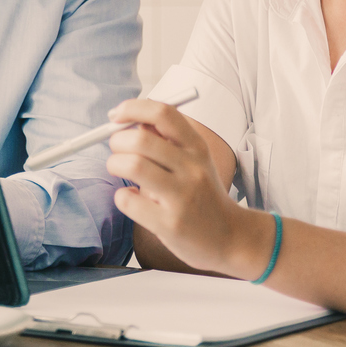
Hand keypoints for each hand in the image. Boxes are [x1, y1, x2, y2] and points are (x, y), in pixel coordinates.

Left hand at [105, 100, 267, 278]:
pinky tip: (131, 198)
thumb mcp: (194, 161)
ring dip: (114, 164)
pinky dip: (121, 196)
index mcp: (197, 148)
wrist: (231, 238)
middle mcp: (192, 168)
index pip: (163, 113)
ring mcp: (182, 197)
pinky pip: (128, 200)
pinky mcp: (169, 224)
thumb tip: (131, 121)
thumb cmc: (203, 195)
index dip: (133, 108)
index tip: (115, 116)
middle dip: (117, 140)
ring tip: (118, 170)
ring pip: (133, 165)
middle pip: (141, 138)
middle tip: (116, 149)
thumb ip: (166, 140)